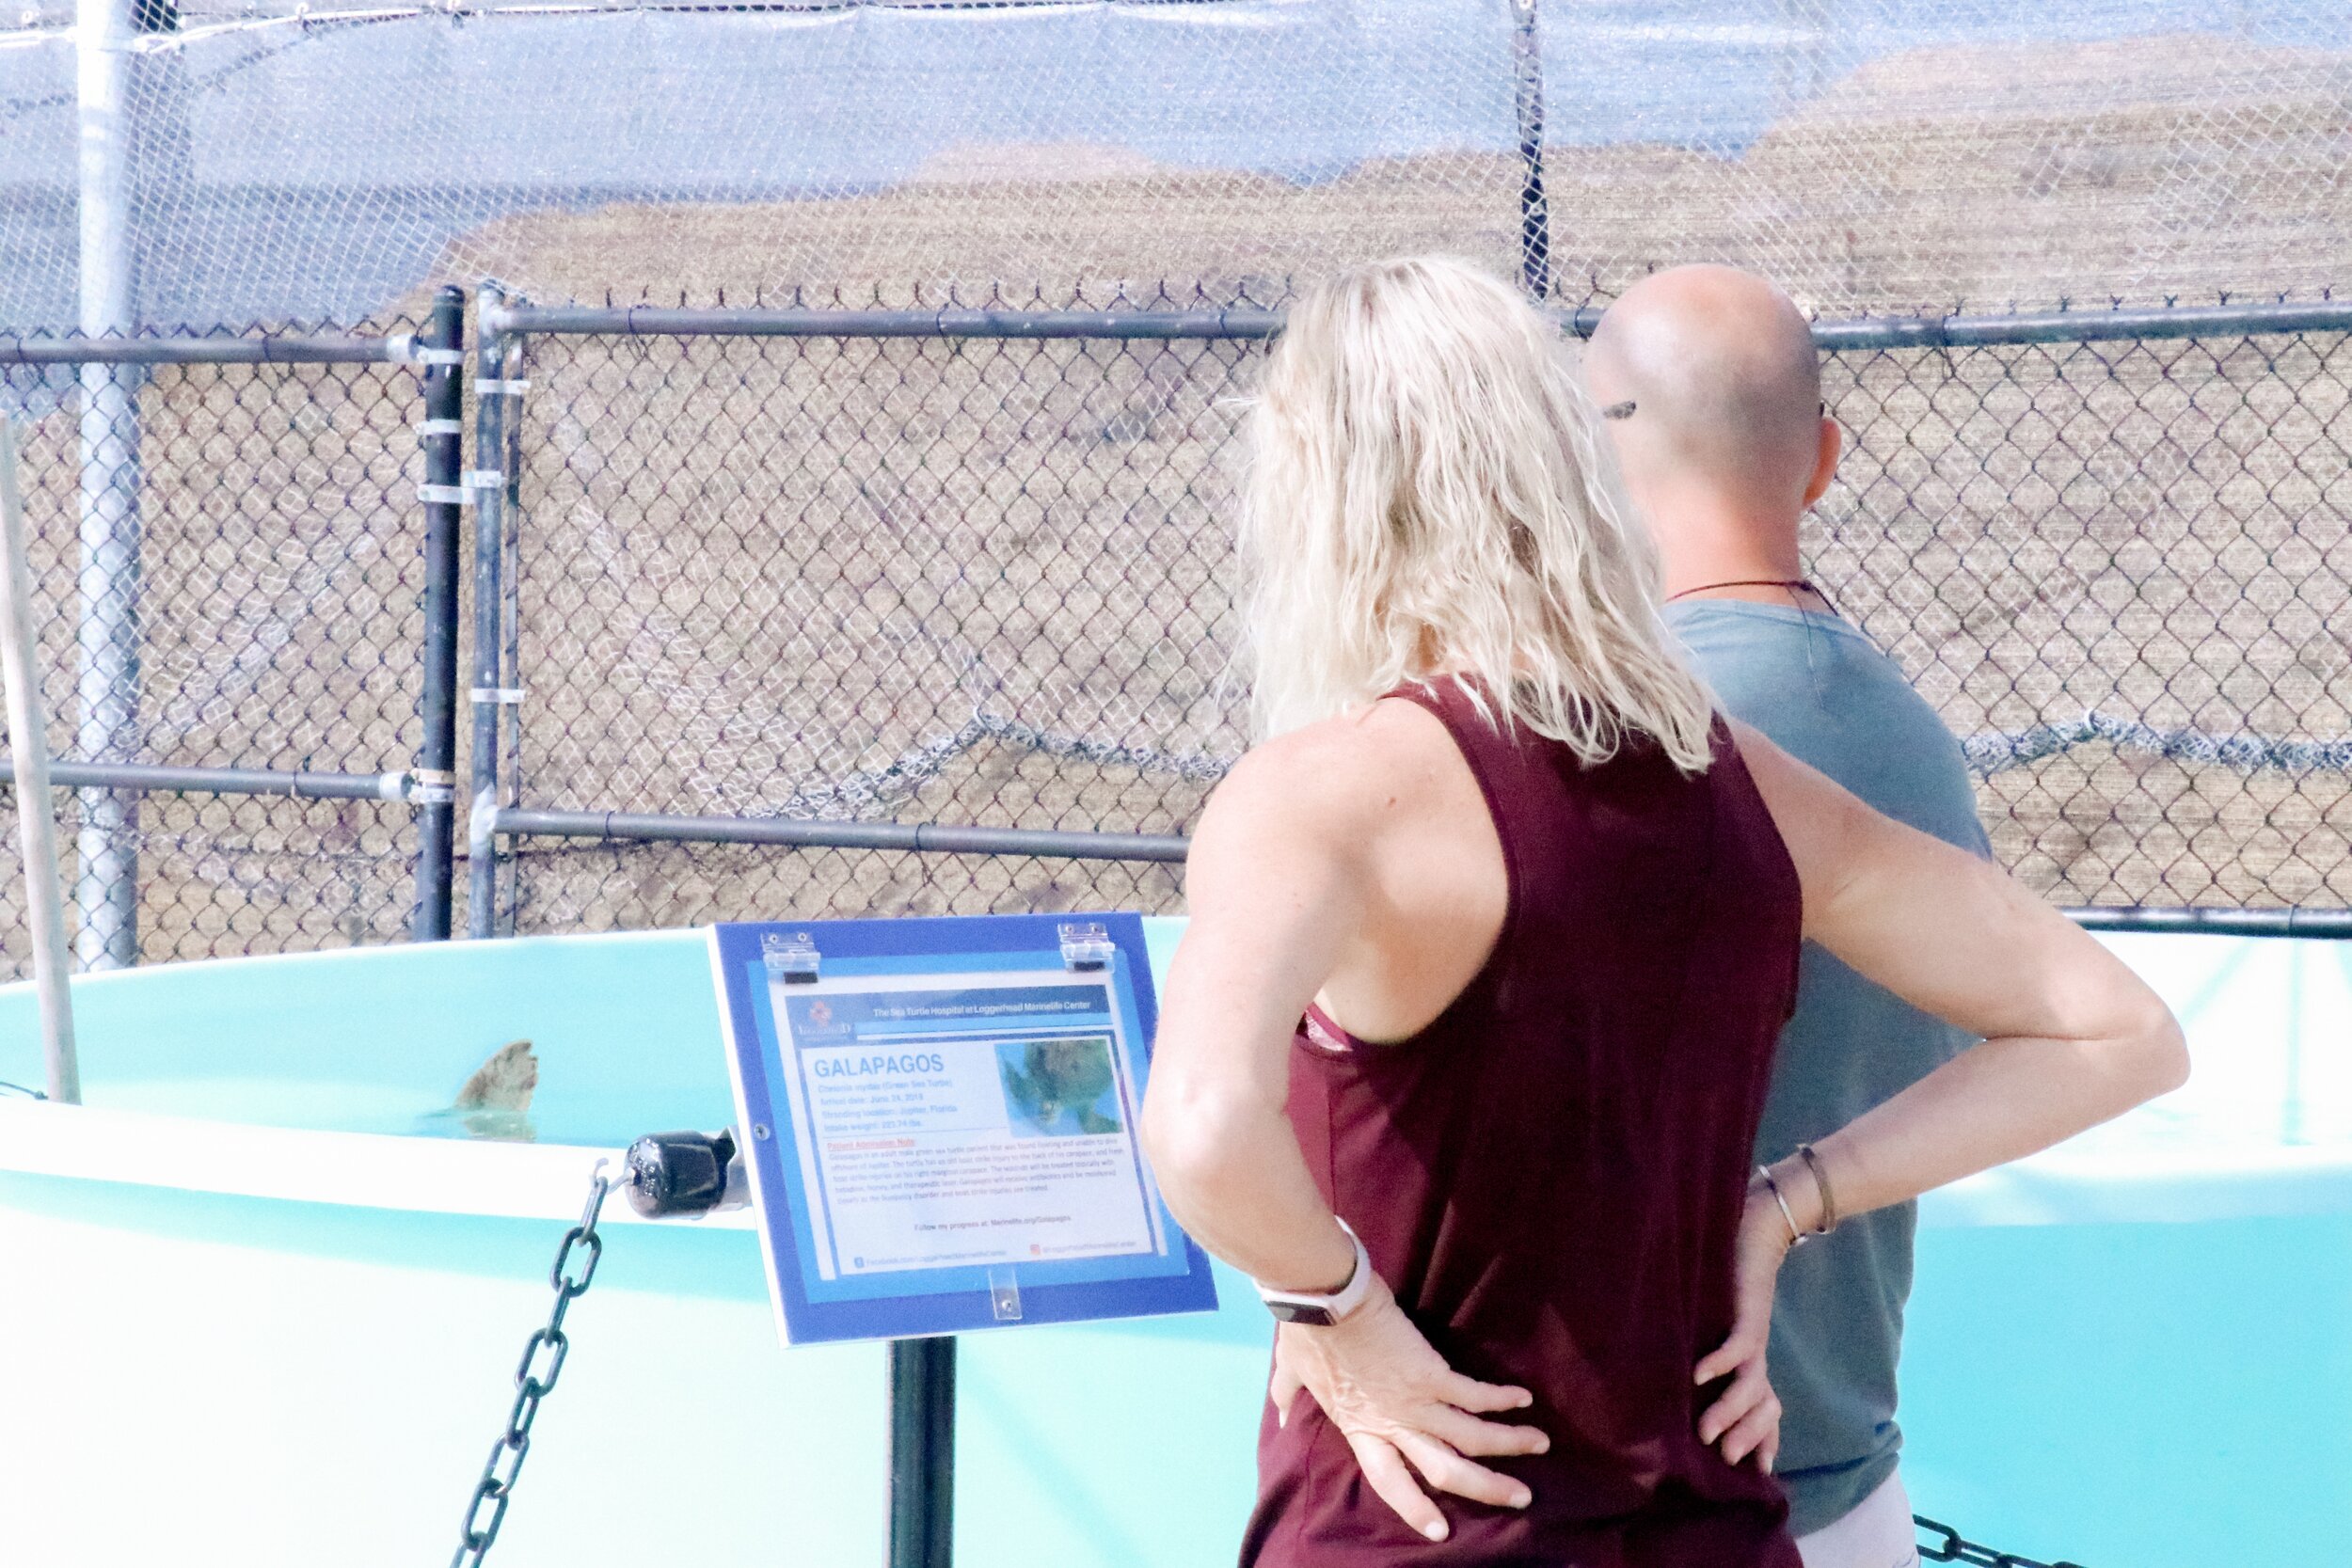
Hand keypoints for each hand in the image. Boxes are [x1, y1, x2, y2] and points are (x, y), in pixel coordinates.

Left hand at [1268, 1274, 1548, 1540]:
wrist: (1323, 1298)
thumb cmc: (1306, 1332)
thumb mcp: (1292, 1373)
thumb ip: (1287, 1397)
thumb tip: (1278, 1413)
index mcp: (1360, 1428)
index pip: (1391, 1482)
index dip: (1417, 1508)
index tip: (1441, 1531)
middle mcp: (1393, 1423)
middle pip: (1446, 1471)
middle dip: (1486, 1488)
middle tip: (1519, 1496)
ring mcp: (1415, 1400)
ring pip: (1472, 1438)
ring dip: (1510, 1444)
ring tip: (1539, 1446)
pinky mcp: (1431, 1371)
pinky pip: (1475, 1395)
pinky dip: (1503, 1399)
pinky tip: (1524, 1400)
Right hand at [1693, 1181, 1792, 1471]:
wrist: (1758, 1227)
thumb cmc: (1728, 1271)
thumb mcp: (1717, 1317)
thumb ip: (1707, 1343)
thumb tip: (1676, 1367)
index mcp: (1750, 1360)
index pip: (1764, 1409)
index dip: (1762, 1440)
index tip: (1756, 1471)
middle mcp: (1755, 1355)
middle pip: (1763, 1408)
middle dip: (1747, 1437)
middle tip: (1726, 1461)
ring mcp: (1753, 1337)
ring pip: (1752, 1388)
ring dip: (1732, 1414)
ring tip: (1707, 1434)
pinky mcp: (1747, 1315)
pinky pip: (1738, 1348)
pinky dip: (1721, 1364)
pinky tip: (1699, 1376)